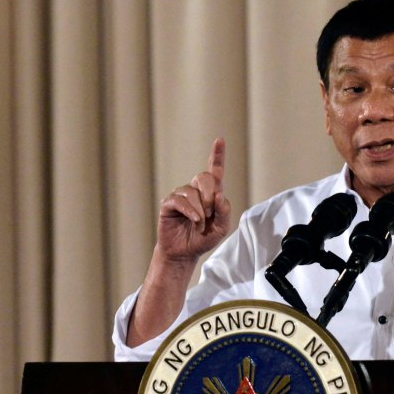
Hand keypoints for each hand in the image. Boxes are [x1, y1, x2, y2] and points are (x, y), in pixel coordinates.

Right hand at [126, 138, 231, 347]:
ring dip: (201, 209)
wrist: (184, 253)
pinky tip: (193, 220)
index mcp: (210, 194)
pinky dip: (190, 211)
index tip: (220, 140)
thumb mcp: (221, 228)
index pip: (215, 171)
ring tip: (199, 223)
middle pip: (204, 177)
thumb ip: (224, 212)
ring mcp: (181, 196)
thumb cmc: (202, 239)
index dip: (217, 155)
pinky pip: (180, 200)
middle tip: (211, 212)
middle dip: (211, 194)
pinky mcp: (169, 204)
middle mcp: (195, 191)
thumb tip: (220, 195)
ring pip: (193, 191)